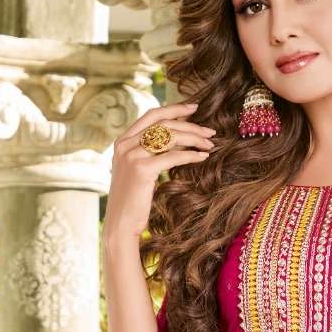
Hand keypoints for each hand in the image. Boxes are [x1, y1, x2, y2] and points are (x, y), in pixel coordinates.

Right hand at [104, 100, 217, 240]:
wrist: (121, 224)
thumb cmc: (133, 200)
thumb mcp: (138, 170)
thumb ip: (149, 152)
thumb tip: (178, 139)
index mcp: (122, 141)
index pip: (152, 116)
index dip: (174, 109)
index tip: (194, 108)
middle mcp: (124, 144)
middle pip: (164, 124)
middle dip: (190, 125)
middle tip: (211, 131)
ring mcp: (131, 155)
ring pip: (170, 137)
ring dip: (194, 139)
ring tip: (210, 144)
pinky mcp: (141, 169)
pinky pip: (173, 156)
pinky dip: (191, 155)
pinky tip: (203, 157)